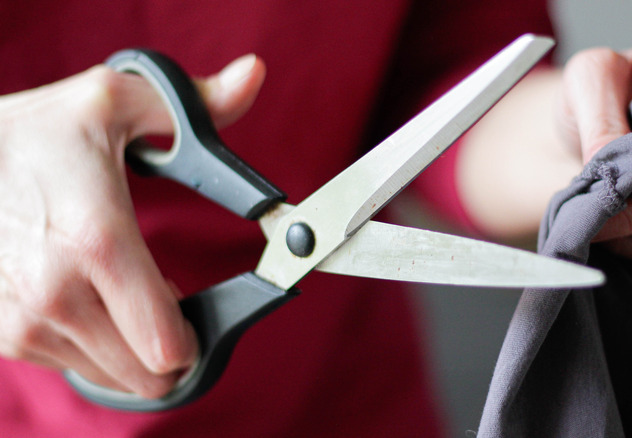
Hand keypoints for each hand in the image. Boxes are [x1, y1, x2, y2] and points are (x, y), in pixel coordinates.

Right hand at [0, 53, 264, 397]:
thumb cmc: (30, 134)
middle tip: (163, 299)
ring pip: (113, 376)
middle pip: (148, 377)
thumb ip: (195, 101)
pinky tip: (85, 298)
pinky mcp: (3, 336)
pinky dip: (91, 343)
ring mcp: (25, 322)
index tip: (199, 310)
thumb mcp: (112, 102)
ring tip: (119, 293)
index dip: (196, 335)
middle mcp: (58, 295)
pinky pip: (71, 365)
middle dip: (169, 345)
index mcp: (98, 243)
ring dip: (129, 345)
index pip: (168, 347)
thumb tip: (253, 74)